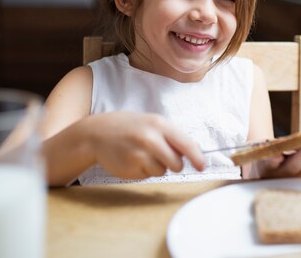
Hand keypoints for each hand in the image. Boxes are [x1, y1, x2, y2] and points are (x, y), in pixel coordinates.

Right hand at [87, 112, 204, 178]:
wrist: (98, 133)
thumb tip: (195, 153)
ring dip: (157, 167)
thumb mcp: (152, 123)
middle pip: (177, 163)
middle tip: (162, 156)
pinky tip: (133, 159)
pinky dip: (144, 171)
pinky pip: (148, 176)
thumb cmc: (130, 128)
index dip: (197, 157)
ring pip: (162, 171)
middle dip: (174, 164)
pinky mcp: (130, 168)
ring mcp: (139, 154)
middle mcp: (149, 139)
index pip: (185, 144)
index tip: (202, 166)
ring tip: (142, 154)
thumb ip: (172, 136)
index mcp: (158, 124)